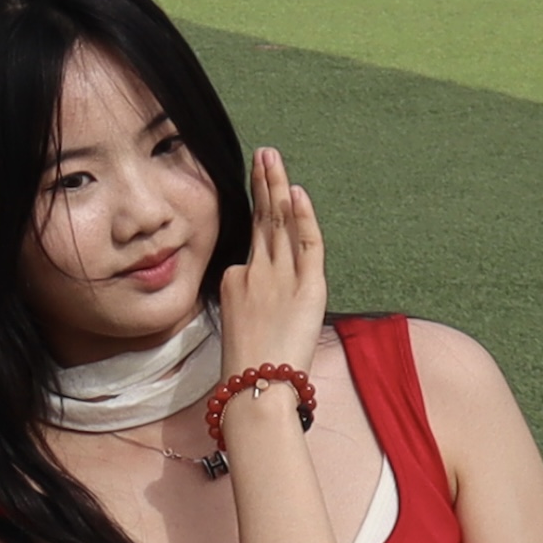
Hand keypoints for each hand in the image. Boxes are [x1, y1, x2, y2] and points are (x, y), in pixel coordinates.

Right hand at [212, 145, 328, 390]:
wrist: (255, 387)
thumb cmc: (246, 372)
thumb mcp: (239, 331)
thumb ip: (246, 307)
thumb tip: (248, 294)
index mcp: (236, 283)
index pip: (253, 246)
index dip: (261, 218)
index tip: (265, 189)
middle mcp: (254, 272)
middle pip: (261, 220)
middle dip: (262, 184)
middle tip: (262, 154)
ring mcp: (279, 276)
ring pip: (279, 222)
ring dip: (276, 186)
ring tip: (272, 158)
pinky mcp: (306, 286)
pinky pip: (306, 242)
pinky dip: (302, 215)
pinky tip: (296, 191)